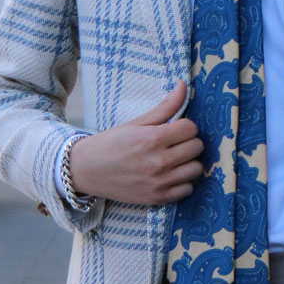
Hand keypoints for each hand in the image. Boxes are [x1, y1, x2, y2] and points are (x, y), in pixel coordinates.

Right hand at [68, 81, 203, 205]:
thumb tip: (183, 85)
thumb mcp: (136, 122)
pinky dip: (183, 182)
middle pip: (197, 147)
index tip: (175, 128)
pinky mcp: (158, 198)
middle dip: (188, 142)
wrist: (86, 170)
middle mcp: (159, 161)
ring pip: (196, 169)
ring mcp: (159, 182)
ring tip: (174, 159)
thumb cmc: (111, 143)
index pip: (191, 128)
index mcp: (153, 138)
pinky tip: (171, 175)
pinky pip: (188, 189)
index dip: (185, 126)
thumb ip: (164, 106)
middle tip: (174, 143)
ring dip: (188, 162)